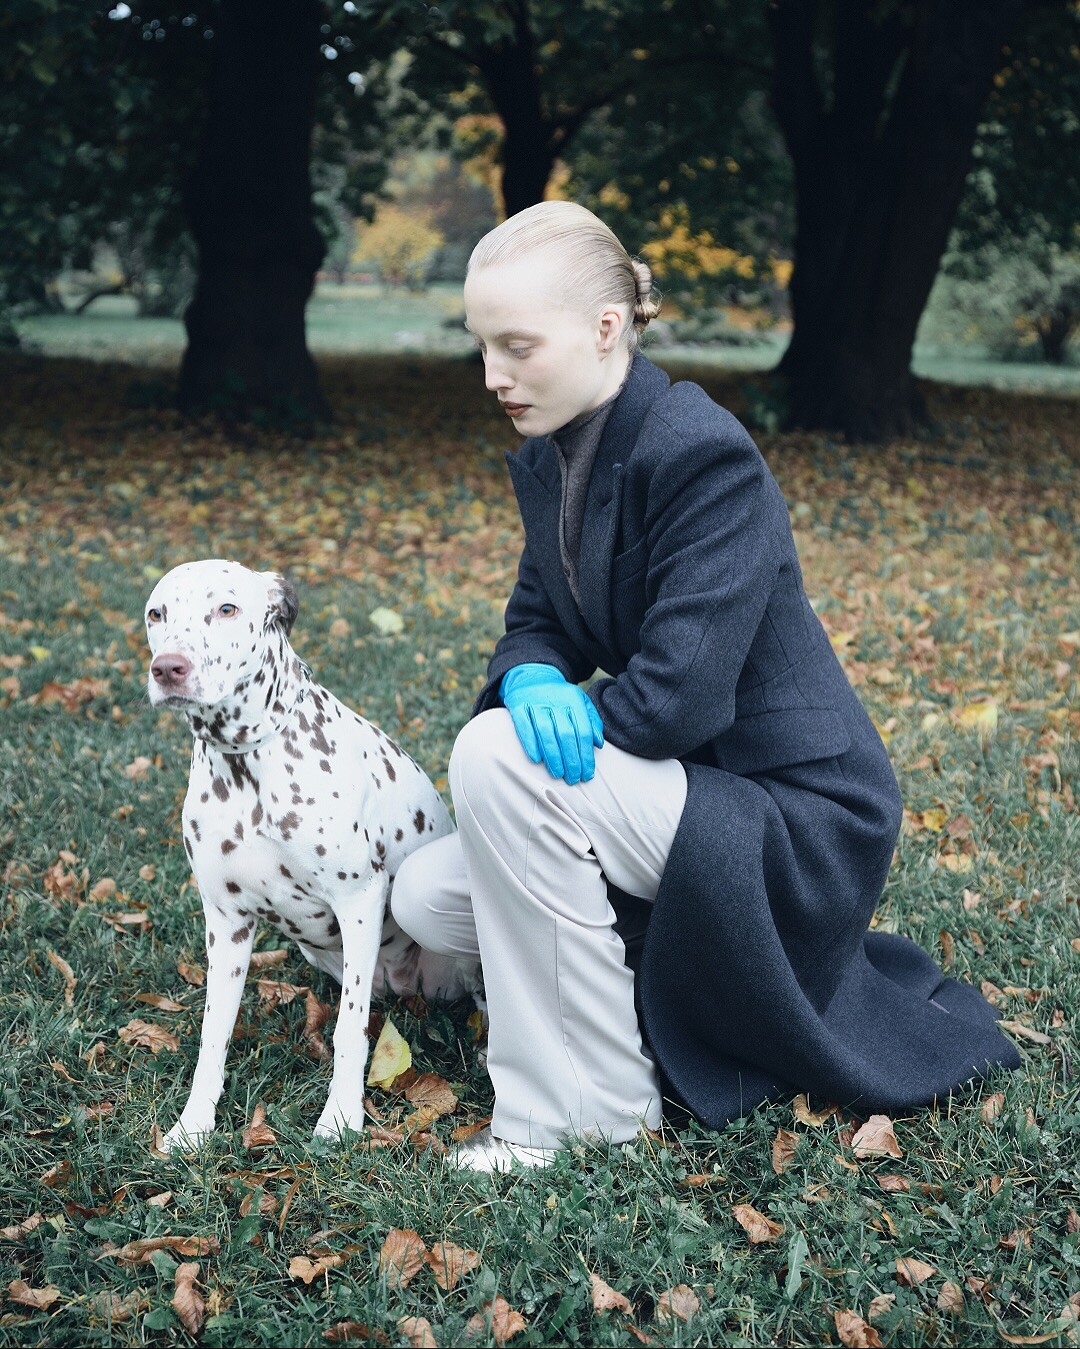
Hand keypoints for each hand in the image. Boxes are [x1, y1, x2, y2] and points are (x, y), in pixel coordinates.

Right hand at [500, 663, 603, 784]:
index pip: (583, 731)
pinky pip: (524, 726)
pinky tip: (537, 759)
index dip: (586, 755)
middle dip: (571, 760)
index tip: (587, 774)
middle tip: (573, 779)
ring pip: (545, 732)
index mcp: (574, 699)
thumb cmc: (560, 697)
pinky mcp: (518, 704)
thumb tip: (599, 743)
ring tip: (558, 774)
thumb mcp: (580, 702)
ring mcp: (536, 701)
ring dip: (553, 756)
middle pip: (565, 734)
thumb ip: (592, 721)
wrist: (532, 676)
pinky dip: (530, 743)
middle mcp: (555, 699)